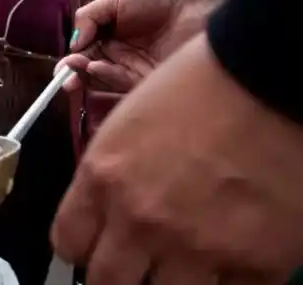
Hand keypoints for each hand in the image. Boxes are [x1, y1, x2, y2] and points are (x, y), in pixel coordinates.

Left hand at [53, 35, 302, 284]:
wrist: (272, 76)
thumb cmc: (198, 84)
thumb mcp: (128, 122)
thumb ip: (111, 176)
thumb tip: (108, 213)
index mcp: (104, 178)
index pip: (67, 242)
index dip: (80, 247)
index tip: (92, 245)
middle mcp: (141, 220)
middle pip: (105, 282)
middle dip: (116, 275)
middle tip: (134, 263)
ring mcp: (197, 248)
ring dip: (171, 280)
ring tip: (186, 258)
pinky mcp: (254, 263)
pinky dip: (226, 280)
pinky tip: (231, 254)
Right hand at [60, 0, 240, 93]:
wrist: (198, 1)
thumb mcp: (116, 0)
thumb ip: (89, 17)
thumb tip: (72, 42)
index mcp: (111, 36)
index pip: (86, 53)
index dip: (72, 61)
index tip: (61, 66)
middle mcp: (122, 55)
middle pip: (92, 70)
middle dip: (75, 74)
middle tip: (64, 76)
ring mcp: (137, 68)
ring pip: (105, 79)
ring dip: (88, 75)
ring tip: (80, 65)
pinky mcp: (152, 79)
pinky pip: (126, 84)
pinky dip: (107, 78)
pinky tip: (96, 67)